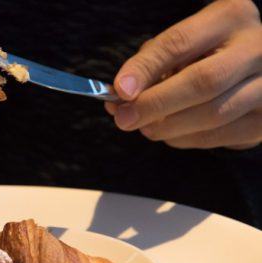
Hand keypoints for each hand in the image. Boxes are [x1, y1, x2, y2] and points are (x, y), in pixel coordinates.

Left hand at [107, 0, 261, 149]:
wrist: (252, 65)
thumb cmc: (206, 52)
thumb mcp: (182, 44)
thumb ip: (151, 65)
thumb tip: (119, 99)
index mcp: (229, 18)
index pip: (180, 43)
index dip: (146, 69)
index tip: (119, 90)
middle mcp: (256, 48)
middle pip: (203, 82)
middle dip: (156, 104)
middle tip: (124, 118)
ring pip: (214, 115)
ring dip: (168, 127)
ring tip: (145, 126)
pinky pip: (219, 137)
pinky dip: (185, 139)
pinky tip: (170, 133)